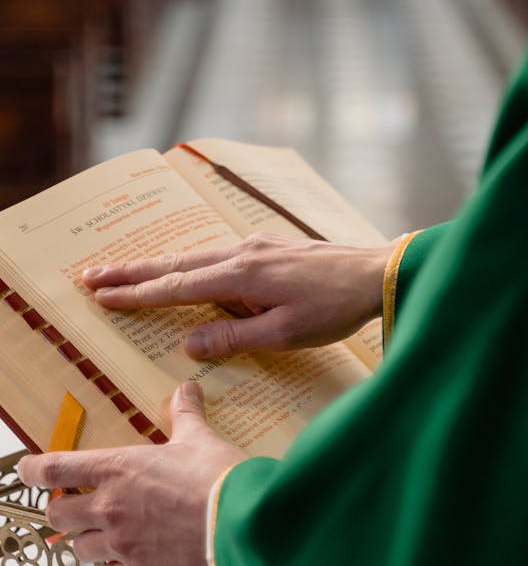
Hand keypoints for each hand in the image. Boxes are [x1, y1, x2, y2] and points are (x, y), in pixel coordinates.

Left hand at [17, 382, 244, 565]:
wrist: (237, 523)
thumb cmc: (215, 478)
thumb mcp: (199, 438)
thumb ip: (185, 414)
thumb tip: (186, 389)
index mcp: (118, 469)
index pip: (56, 470)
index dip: (33, 469)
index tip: (26, 468)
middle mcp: (111, 507)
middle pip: (58, 516)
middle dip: (60, 510)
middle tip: (72, 502)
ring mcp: (123, 543)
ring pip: (80, 549)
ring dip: (86, 539)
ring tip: (102, 530)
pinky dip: (116, 560)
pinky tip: (133, 549)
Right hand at [83, 232, 396, 358]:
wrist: (376, 272)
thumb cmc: (333, 308)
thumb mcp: (284, 334)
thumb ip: (233, 337)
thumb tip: (187, 343)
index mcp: (240, 276)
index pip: (176, 286)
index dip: (136, 293)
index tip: (101, 294)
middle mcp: (242, 253)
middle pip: (176, 263)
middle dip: (132, 271)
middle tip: (91, 275)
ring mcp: (256, 245)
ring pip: (195, 256)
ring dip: (158, 265)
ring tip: (126, 271)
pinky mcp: (269, 245)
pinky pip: (217, 253)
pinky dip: (189, 262)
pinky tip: (186, 268)